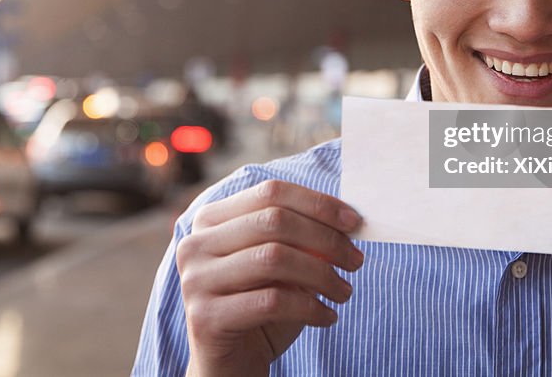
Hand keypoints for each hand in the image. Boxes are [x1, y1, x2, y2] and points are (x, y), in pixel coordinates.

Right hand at [177, 179, 364, 376]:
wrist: (231, 364)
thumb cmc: (261, 307)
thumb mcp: (282, 266)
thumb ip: (302, 238)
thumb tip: (347, 220)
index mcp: (211, 219)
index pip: (270, 192)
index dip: (317, 204)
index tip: (354, 222)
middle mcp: (195, 244)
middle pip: (274, 221)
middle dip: (326, 239)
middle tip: (355, 260)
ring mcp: (196, 280)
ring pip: (274, 258)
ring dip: (322, 275)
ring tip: (343, 292)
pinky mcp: (206, 317)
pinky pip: (272, 301)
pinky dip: (310, 307)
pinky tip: (327, 317)